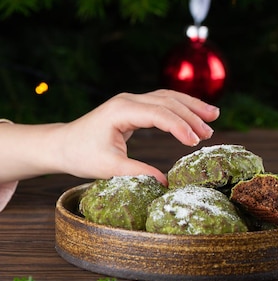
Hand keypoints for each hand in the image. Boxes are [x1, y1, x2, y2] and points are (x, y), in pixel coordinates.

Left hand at [55, 90, 219, 183]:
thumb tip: (166, 184)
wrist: (61, 144)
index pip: (159, 113)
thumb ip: (138, 173)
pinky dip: (180, 108)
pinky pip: (161, 102)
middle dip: (191, 114)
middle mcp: (128, 100)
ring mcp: (131, 101)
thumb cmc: (81, 155)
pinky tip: (194, 114)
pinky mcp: (133, 107)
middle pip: (168, 101)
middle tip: (210, 131)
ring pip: (167, 97)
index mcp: (122, 110)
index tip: (195, 142)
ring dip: (190, 106)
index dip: (179, 126)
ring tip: (213, 116)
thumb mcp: (108, 168)